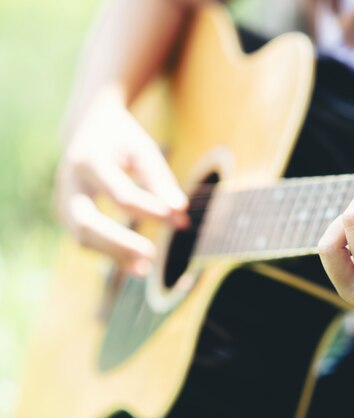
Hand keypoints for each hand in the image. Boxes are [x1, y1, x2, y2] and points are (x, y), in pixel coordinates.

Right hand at [56, 97, 187, 275]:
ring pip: (81, 237)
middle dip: (117, 242)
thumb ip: (160, 180)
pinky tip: (138, 266)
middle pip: (86, 222)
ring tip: (146, 268)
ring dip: (114, 254)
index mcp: (89, 160)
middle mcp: (69, 183)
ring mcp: (62, 201)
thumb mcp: (142, 150)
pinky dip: (110, 254)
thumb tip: (180, 212)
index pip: (120, 194)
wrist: (85, 128)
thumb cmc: (121, 141)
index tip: (176, 216)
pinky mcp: (66, 215)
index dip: (148, 209)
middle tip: (150, 253)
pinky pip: (85, 240)